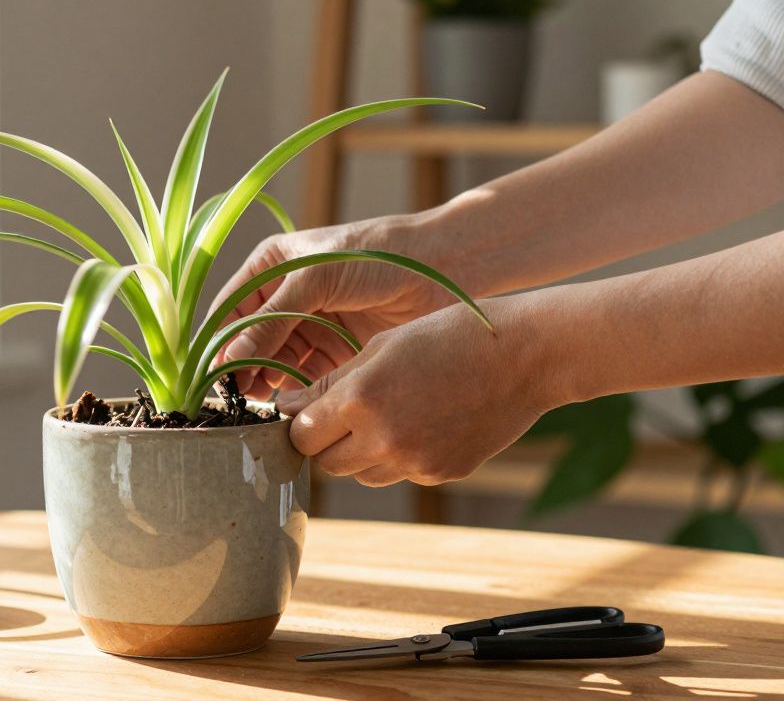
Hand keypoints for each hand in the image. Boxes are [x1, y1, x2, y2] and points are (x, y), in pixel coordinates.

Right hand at [213, 213, 469, 399]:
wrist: (444, 268)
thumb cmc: (377, 255)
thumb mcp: (316, 278)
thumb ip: (272, 318)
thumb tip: (230, 359)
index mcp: (272, 266)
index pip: (231, 309)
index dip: (218, 342)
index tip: (211, 376)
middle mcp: (287, 295)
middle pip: (250, 340)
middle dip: (242, 368)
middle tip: (237, 398)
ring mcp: (312, 323)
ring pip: (276, 360)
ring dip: (268, 382)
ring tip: (262, 404)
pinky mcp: (337, 348)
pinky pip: (306, 374)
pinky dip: (296, 390)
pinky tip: (291, 404)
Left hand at [276, 299, 553, 485]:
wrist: (524, 355)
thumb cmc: (447, 336)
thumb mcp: (380, 347)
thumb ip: (329, 383)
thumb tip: (285, 407)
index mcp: (360, 399)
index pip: (301, 434)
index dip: (300, 423)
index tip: (306, 411)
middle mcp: (383, 439)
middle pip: (326, 464)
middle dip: (326, 443)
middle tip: (343, 416)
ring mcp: (415, 462)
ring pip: (362, 474)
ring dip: (362, 454)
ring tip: (390, 413)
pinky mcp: (441, 474)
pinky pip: (401, 474)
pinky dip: (401, 456)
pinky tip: (425, 421)